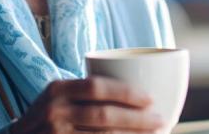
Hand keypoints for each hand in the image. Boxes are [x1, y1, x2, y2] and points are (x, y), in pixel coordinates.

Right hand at [10, 76, 163, 132]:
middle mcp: (54, 112)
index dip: (126, 93)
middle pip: (103, 116)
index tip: (150, 99)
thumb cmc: (48, 116)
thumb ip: (86, 90)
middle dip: (136, 120)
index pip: (96, 87)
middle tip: (160, 120)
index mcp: (58, 89)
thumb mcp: (59, 96)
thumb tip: (136, 91)